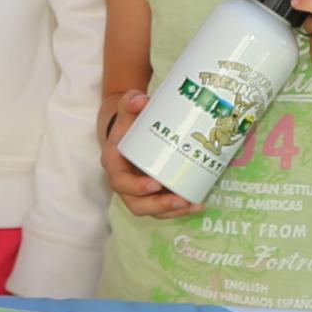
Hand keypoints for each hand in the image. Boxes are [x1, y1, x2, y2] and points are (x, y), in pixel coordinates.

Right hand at [98, 86, 196, 218]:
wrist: (131, 130)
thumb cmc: (130, 121)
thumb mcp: (127, 109)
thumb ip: (130, 101)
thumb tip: (141, 100)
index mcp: (114, 164)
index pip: (121, 182)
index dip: (136, 187)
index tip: (155, 184)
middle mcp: (124, 182)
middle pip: (136, 203)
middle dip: (159, 205)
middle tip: (180, 199)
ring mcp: (138, 192)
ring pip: (151, 210)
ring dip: (171, 212)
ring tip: (192, 204)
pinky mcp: (152, 195)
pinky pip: (163, 209)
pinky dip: (179, 210)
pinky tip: (197, 204)